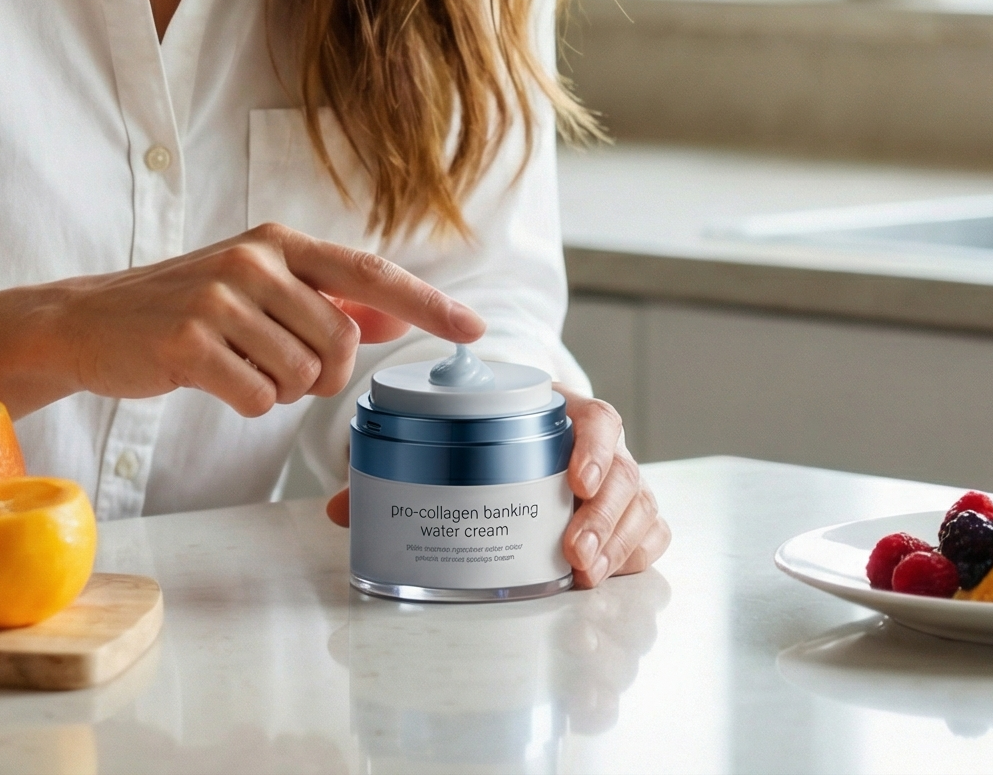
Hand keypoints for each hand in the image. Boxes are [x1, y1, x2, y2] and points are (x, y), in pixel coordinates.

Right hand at [52, 222, 482, 414]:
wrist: (91, 321)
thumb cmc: (183, 306)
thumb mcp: (257, 288)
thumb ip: (325, 300)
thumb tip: (390, 317)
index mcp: (278, 243)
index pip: (371, 272)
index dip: (427, 303)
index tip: (474, 330)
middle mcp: (254, 262)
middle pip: (340, 343)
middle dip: (323, 375)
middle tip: (285, 372)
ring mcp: (219, 299)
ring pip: (300, 375)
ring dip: (278, 389)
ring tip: (237, 366)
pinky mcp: (189, 343)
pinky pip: (257, 397)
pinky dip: (245, 402)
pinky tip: (213, 379)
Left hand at [321, 389, 671, 591]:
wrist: (524, 432)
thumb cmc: (488, 438)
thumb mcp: (456, 441)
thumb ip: (403, 469)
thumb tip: (342, 509)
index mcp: (563, 416)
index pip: (598, 421)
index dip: (595, 449)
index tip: (577, 481)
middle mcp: (599, 449)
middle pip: (626, 475)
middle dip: (606, 519)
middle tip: (575, 553)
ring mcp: (617, 485)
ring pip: (641, 509)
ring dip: (618, 544)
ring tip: (585, 575)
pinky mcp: (626, 519)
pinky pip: (650, 535)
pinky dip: (635, 555)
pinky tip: (609, 576)